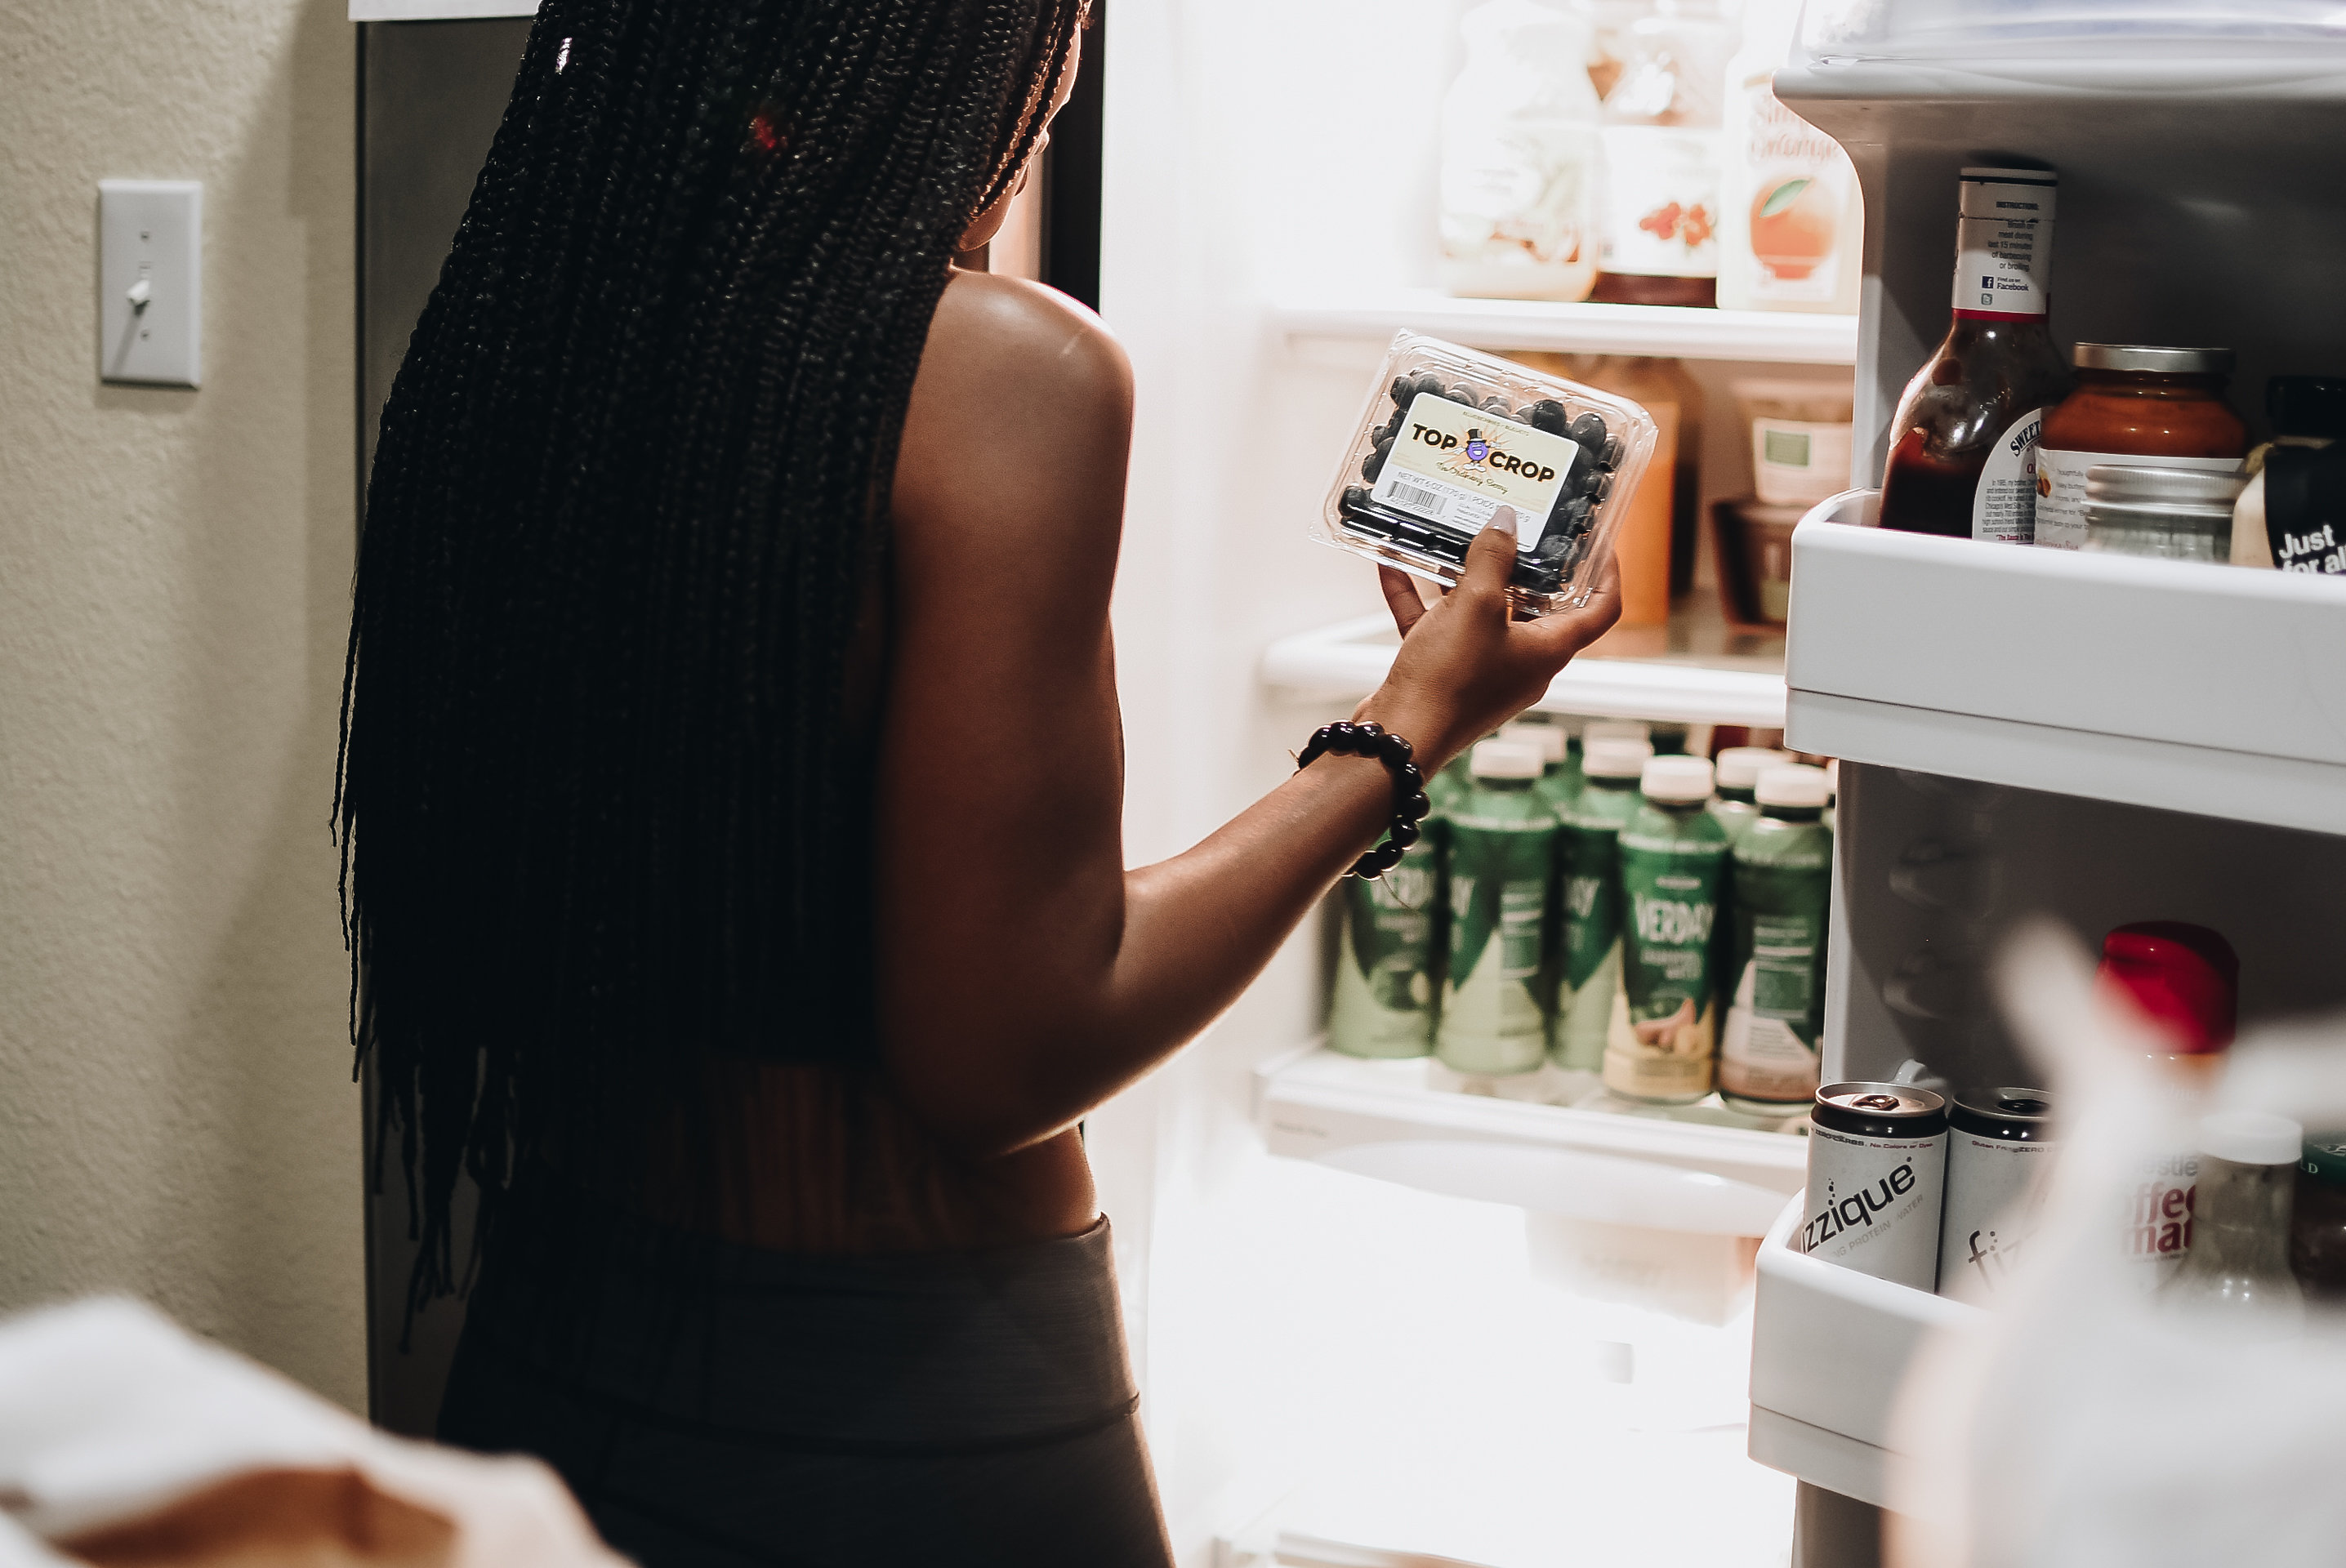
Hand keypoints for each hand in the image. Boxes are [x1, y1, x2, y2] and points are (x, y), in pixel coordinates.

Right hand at [1353, 508, 1620, 771]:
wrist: (1400, 737)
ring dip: (1463, 576)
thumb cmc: (1449, 681)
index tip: (1596, 541)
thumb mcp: (1475, 606)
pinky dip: (1421, 598)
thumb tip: (1505, 523)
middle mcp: (1524, 662)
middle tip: (1511, 526)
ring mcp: (1486, 670)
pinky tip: (1394, 564)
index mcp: (1549, 649)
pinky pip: (1439, 627)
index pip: (1601, 608)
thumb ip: (1492, 558)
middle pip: (1536, 604)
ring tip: (1449, 536)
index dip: (1607, 572)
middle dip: (1519, 562)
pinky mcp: (1448, 675)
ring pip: (1482, 613)